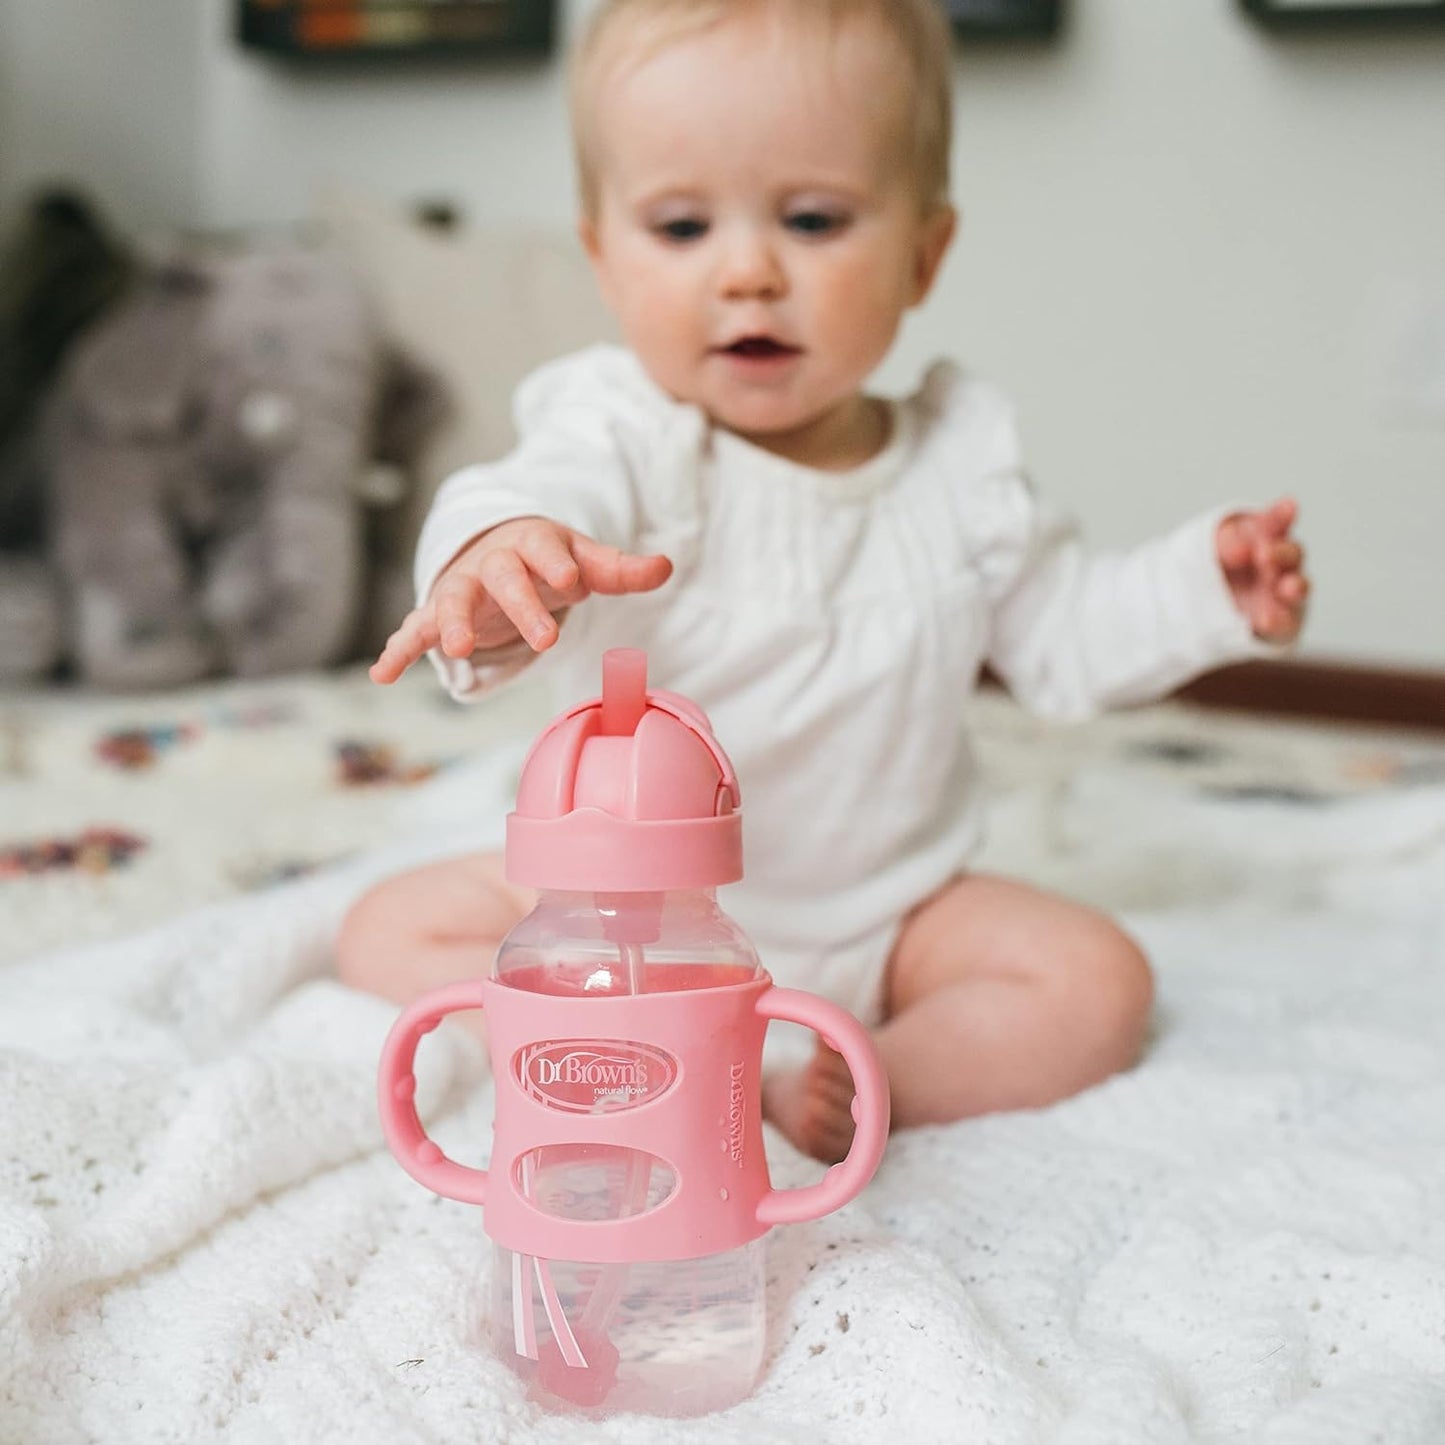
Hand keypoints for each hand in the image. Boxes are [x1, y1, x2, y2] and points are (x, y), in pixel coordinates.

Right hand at [370, 516, 672, 682]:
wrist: (498, 550)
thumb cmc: (549, 561)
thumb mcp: (585, 562)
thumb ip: (621, 569)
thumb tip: (666, 565)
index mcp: (531, 544)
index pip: (543, 549)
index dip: (556, 563)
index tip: (573, 581)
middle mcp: (492, 563)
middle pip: (502, 578)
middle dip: (520, 605)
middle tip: (544, 639)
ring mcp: (462, 588)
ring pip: (452, 601)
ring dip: (452, 624)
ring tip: (455, 651)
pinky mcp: (438, 614)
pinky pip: (414, 630)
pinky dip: (397, 650)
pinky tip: (382, 673)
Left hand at [1216, 497, 1308, 643]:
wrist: (1209, 607)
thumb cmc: (1220, 568)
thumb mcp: (1217, 550)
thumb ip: (1229, 543)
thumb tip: (1243, 550)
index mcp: (1265, 539)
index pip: (1275, 524)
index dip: (1281, 515)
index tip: (1289, 505)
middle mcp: (1281, 565)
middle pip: (1291, 554)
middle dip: (1281, 553)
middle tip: (1264, 554)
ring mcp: (1284, 595)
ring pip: (1298, 588)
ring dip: (1295, 587)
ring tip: (1287, 588)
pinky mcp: (1282, 623)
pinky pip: (1284, 623)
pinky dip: (1278, 621)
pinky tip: (1267, 620)